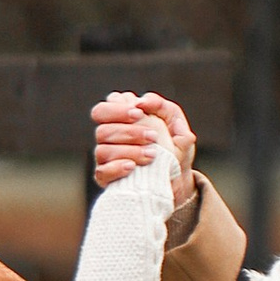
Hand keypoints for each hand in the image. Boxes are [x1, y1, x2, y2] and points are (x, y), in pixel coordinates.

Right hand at [92, 89, 195, 207]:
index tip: (140, 113)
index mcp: (121, 120)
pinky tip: (133, 167)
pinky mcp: (106, 178)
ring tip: (153, 154)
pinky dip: (117, 167)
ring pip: (103, 150)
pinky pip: (102, 172)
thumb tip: (145, 101)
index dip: (118, 108)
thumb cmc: (174, 148)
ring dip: (130, 150)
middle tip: (152, 136)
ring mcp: (105, 159)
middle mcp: (109, 138)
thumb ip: (166, 109)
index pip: (105, 108)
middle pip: (101, 129)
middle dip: (126, 130)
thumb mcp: (178, 127)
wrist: (178, 179)